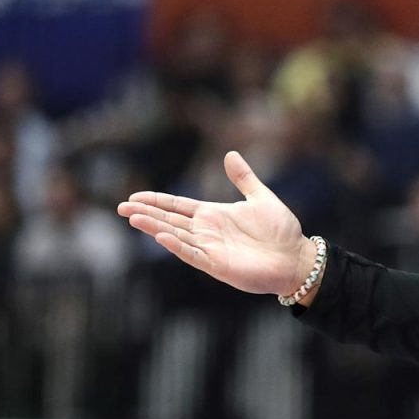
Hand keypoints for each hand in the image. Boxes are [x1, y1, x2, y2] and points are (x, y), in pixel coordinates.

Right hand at [117, 151, 310, 296]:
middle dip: (146, 214)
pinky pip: (193, 254)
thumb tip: (230, 154)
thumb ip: (244, 178)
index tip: (133, 197)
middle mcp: (207, 232)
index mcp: (213, 215)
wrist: (297, 257)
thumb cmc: (282, 231)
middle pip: (169, 220)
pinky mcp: (218, 265)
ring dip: (155, 227)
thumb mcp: (261, 197)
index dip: (156, 201)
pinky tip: (162, 236)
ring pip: (175, 236)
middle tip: (120, 208)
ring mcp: (211, 249)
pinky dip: (177, 246)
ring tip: (133, 218)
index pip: (178, 206)